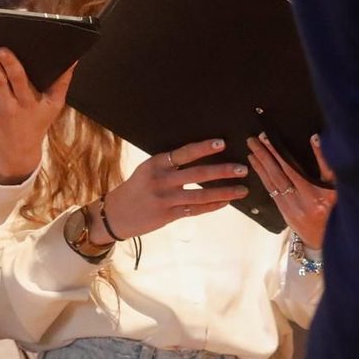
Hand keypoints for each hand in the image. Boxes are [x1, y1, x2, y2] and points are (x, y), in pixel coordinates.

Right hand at [99, 139, 249, 241]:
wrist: (115, 214)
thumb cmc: (137, 188)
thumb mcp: (148, 170)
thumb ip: (170, 165)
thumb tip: (201, 157)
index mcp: (155, 163)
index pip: (183, 153)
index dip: (203, 148)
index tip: (222, 143)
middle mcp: (160, 180)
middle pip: (197, 174)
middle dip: (223, 171)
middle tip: (242, 169)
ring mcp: (164, 199)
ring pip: (200, 195)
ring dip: (224, 192)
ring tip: (242, 189)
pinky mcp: (167, 215)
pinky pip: (195, 210)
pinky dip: (212, 206)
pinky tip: (226, 202)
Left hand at [248, 133, 335, 249]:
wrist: (331, 238)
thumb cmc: (337, 209)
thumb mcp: (338, 187)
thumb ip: (327, 164)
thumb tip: (315, 139)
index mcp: (317, 195)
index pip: (292, 169)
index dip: (278, 153)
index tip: (268, 138)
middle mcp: (302, 203)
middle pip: (279, 174)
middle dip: (265, 155)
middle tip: (253, 140)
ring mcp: (292, 209)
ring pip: (272, 183)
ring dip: (261, 165)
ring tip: (251, 150)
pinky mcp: (286, 213)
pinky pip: (272, 192)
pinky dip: (264, 178)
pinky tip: (257, 167)